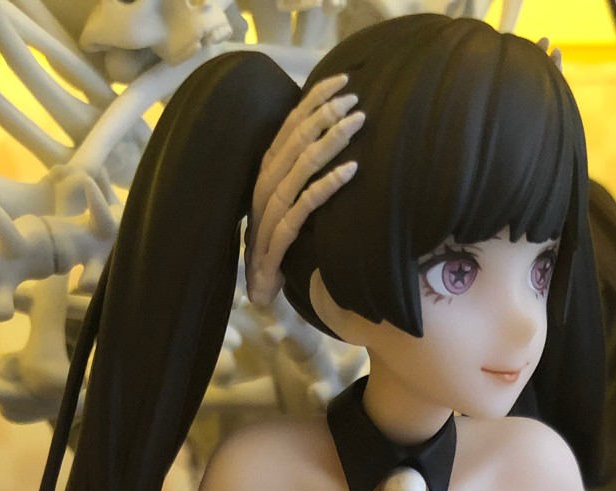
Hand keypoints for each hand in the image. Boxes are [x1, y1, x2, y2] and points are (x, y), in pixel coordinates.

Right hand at [245, 72, 362, 307]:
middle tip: (356, 100)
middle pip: (296, 139)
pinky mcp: (279, 237)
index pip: (290, 124)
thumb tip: (329, 138)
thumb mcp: (290, 199)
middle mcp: (266, 184)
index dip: (315, 100)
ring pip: (300, 166)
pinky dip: (327, 186)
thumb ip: (302, 172)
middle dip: (326, 114)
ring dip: (330, 141)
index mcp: (268, 170)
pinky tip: (350, 171)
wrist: (259, 285)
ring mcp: (270, 211)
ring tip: (356, 124)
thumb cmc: (278, 239)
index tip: (343, 81)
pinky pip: (304, 205)